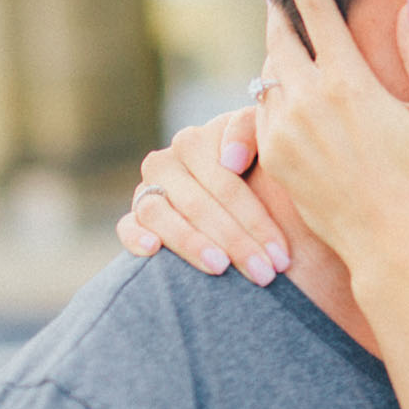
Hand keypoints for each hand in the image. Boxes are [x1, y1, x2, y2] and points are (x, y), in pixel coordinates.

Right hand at [115, 107, 289, 284]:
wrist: (255, 211)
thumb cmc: (268, 182)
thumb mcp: (268, 152)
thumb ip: (252, 134)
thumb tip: (231, 160)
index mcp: (199, 141)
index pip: (225, 183)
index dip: (256, 221)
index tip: (281, 255)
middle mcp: (168, 162)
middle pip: (198, 204)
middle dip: (236, 242)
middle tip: (265, 274)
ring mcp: (147, 189)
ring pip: (160, 215)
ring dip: (192, 243)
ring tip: (221, 267)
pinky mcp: (134, 217)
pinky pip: (127, 226)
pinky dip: (136, 237)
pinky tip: (154, 249)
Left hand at [252, 0, 408, 270]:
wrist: (388, 243)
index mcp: (348, 81)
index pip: (314, 8)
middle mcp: (307, 99)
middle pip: (279, 35)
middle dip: (281, 14)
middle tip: (285, 0)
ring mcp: (284, 128)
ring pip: (269, 74)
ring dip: (282, 61)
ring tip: (306, 65)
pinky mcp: (272, 154)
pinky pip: (265, 110)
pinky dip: (278, 99)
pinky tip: (302, 110)